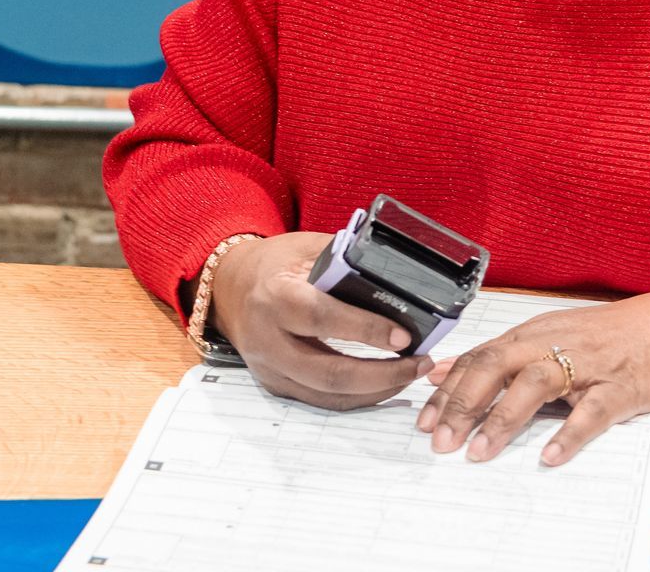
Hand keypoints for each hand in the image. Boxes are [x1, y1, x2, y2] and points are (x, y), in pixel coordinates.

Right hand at [210, 231, 433, 409]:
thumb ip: (345, 263)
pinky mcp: (276, 384)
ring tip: (411, 374)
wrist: (230, 288)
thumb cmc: (274, 264)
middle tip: (419, 364)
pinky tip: (385, 384)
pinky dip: (358, 396)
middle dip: (382, 374)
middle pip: (329, 372)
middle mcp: (267, 338)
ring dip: (376, 390)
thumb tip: (397, 279)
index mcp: (275, 296)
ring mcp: (270, 368)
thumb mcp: (308, 248)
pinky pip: (321, 400)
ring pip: (328, 395)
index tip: (404, 336)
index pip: (322, 318)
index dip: (366, 329)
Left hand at [417, 283, 649, 466]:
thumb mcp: (546, 337)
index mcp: (531, 334)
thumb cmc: (604, 336)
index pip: (479, 358)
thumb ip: (497, 354)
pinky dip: (569, 433)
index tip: (423, 420)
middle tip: (440, 441)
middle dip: (463, 404)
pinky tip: (550, 457)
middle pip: (496, 367)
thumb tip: (444, 370)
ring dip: (503, 418)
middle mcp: (551, 343)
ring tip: (479, 451)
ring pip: (534, 385)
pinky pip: (591, 411)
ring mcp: (586, 364)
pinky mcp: (619, 385)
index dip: (448, 388)